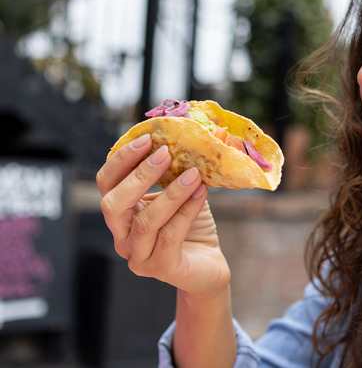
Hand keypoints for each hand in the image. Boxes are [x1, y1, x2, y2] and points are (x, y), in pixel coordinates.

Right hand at [96, 134, 230, 296]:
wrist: (209, 267)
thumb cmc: (191, 227)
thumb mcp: (181, 194)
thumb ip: (176, 172)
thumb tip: (187, 138)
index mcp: (121, 215)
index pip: (106, 184)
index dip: (122, 160)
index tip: (147, 139)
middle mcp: (122, 237)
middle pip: (113, 204)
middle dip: (139, 175)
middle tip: (166, 153)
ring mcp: (138, 256)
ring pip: (146, 221)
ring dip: (172, 193)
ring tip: (195, 173)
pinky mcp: (161, 268)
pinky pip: (170, 236)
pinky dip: (187, 210)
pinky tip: (202, 193)